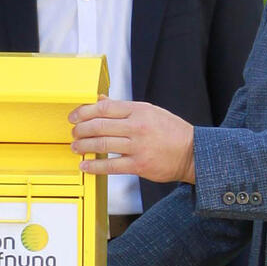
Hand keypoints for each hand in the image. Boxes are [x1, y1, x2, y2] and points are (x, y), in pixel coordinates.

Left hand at [69, 96, 194, 183]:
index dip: (84, 111)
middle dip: (80, 129)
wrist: (193, 153)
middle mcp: (137, 126)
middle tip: (73, 133)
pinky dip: (95, 165)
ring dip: (84, 146)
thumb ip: (123, 107)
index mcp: (139, 110)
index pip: (104, 107)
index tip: (74, 116)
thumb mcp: (150, 111)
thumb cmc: (171, 131)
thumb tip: (100, 100)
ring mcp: (138, 146)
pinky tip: (85, 165)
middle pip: (99, 125)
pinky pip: (111, 166)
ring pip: (102, 144)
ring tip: (76, 147)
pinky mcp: (139, 165)